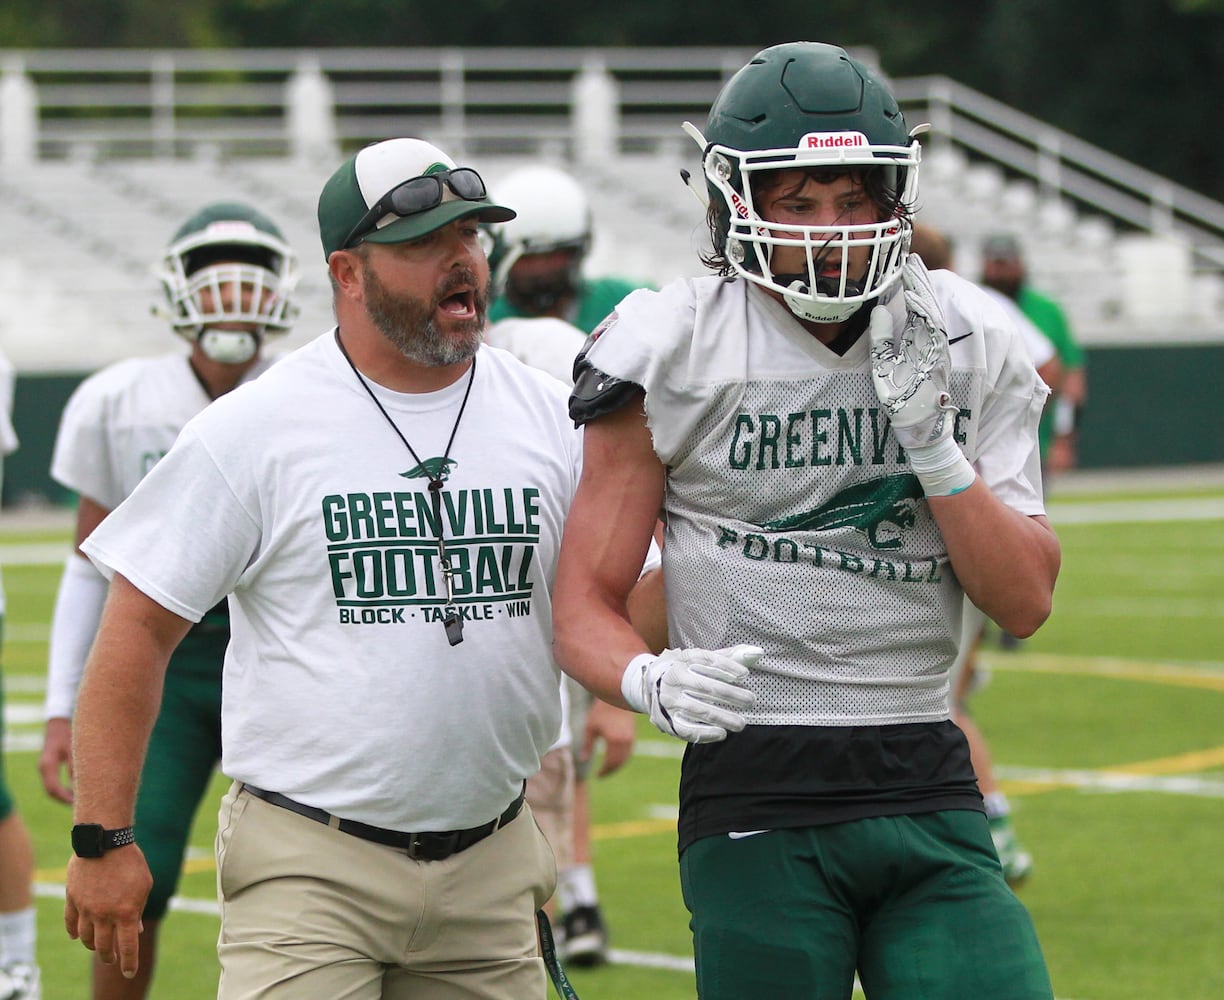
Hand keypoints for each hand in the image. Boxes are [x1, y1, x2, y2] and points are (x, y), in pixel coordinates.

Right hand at [39, 717, 74, 803]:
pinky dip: (63, 789)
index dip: (64, 797)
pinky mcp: (48, 768)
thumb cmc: (68, 733)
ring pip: (51, 788)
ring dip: (64, 796)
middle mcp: (44, 768)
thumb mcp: (74, 748)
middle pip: (51, 791)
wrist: (58, 724)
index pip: (53, 787)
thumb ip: (76, 765)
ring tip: (80, 801)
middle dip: (64, 799)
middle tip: (81, 805)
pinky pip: (53, 783)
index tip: (77, 802)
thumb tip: (81, 784)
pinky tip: (75, 792)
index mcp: (48, 764)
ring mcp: (45, 768)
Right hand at [65, 846, 152, 979]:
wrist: (105, 842)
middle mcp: (104, 915)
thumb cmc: (131, 862)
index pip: (127, 946)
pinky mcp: (72, 900)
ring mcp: (86, 908)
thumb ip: (138, 909)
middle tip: (112, 959)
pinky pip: (70, 923)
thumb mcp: (144, 886)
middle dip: (109, 957)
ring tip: (97, 946)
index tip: (129, 973)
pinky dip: (74, 932)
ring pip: (85, 938)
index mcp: (125, 912)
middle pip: (103, 946)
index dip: (128, 962)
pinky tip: (77, 936)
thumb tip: (135, 930)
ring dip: (92, 945)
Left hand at [582, 698, 636, 776]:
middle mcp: (625, 742)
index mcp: (614, 741)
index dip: (604, 771)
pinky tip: (614, 759)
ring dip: (617, 765)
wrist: (617, 697)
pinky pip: (628, 752)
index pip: (610, 763)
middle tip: (601, 775)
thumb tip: (582, 759)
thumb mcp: (590, 728)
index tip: (597, 776)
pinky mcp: (633, 736)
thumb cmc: (600, 711)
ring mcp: (630, 739)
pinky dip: (622, 758)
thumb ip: (587, 745)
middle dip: (610, 770)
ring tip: (607, 769)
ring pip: (625, 758)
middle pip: (619, 763)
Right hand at [622, 645, 759, 742]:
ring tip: (742, 723)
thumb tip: (758, 652)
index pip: (707, 661)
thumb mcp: (704, 659)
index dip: (727, 667)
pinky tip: (723, 733)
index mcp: (683, 659)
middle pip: (706, 687)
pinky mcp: (666, 720)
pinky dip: (706, 733)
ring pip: (699, 710)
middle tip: (751, 700)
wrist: (651, 685)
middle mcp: (674, 678)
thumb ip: (732, 656)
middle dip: (731, 695)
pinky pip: (687, 729)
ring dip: (723, 718)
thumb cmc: (689, 671)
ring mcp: (669, 700)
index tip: (745, 675)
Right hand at [869, 255, 957, 450]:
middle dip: (921, 281)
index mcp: (922, 341)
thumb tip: (880, 310)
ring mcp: (940, 350)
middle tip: (914, 260)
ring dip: (927, 293)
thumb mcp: (885, 371)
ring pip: (935, 313)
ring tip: (920, 275)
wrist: (926, 429)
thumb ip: (882, 339)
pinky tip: (927, 305)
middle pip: (929, 303)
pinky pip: (937, 325)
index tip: (908, 262)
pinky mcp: (941, 358)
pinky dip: (931, 309)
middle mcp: (935, 342)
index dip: (914, 282)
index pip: (919, 303)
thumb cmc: (903, 403)